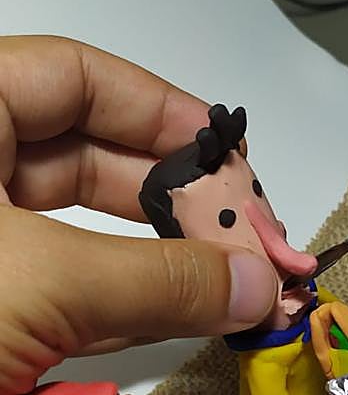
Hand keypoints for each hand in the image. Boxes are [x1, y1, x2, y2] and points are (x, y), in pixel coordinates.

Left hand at [0, 35, 277, 394]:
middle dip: (181, 200)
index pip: (73, 79)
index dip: (161, 110)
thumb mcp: (39, 282)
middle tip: (254, 240)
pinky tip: (192, 315)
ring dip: (169, 261)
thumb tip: (262, 284)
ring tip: (240, 283)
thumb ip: (162, 279)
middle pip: (92, 159)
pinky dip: (138, 309)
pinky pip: (77, 300)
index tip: (230, 157)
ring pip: (90, 237)